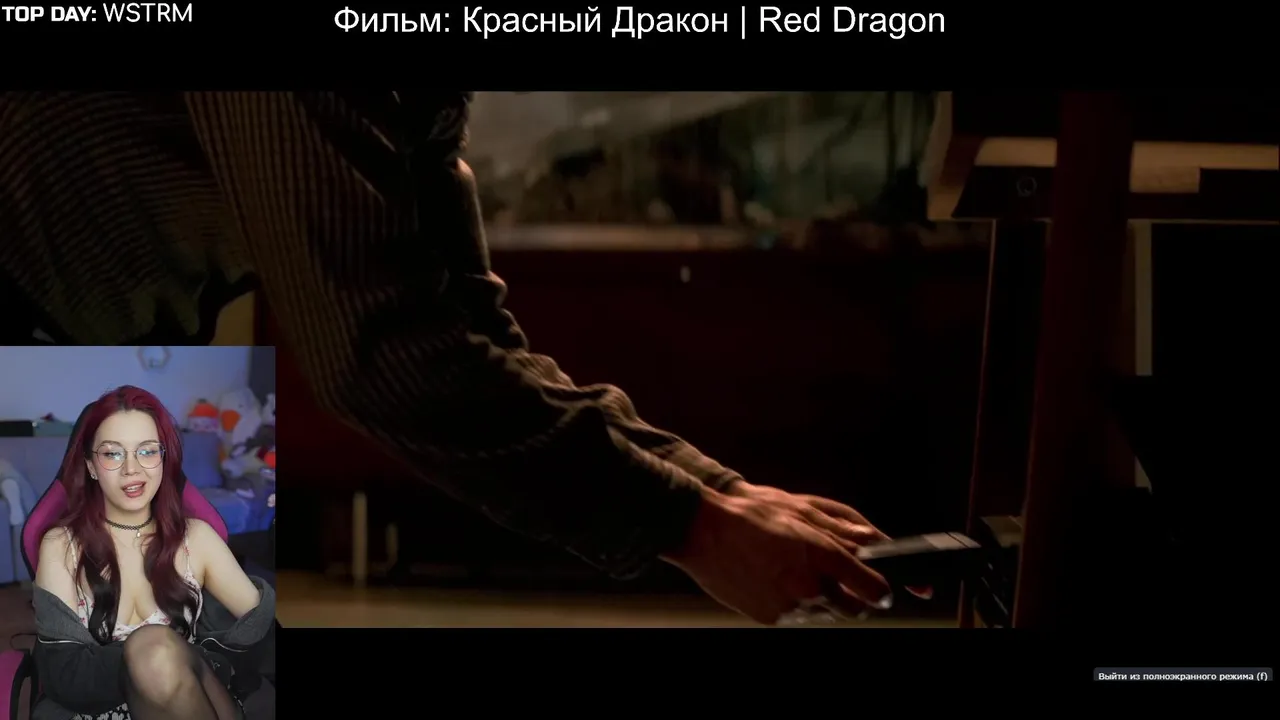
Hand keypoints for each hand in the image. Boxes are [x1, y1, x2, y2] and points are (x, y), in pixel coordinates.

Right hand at [662, 486, 893, 625]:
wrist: (702, 531)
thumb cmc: (749, 515)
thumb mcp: (801, 510)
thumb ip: (841, 531)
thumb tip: (873, 542)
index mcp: (820, 556)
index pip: (871, 588)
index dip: (881, 591)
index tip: (882, 591)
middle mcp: (808, 586)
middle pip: (852, 610)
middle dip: (853, 598)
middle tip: (840, 581)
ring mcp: (788, 606)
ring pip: (824, 615)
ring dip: (822, 601)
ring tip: (796, 574)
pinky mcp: (770, 618)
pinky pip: (796, 618)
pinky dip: (794, 605)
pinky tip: (777, 581)